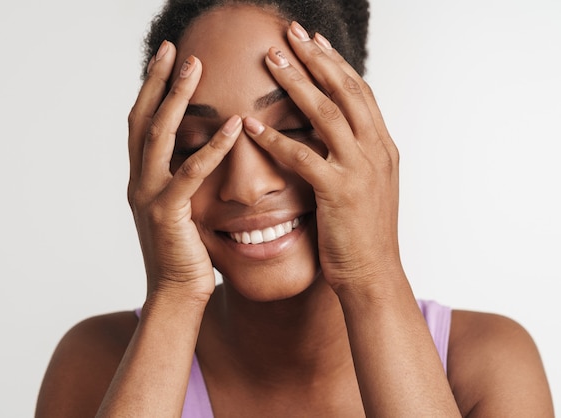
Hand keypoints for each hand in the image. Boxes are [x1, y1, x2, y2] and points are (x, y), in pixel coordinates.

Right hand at [127, 41, 241, 300]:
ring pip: (159, 136)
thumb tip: (200, 156)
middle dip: (156, 81)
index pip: (142, 124)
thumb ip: (182, 181)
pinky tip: (233, 127)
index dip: (151, 90)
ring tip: (194, 68)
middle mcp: (138, 182)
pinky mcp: (167, 214)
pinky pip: (190, 173)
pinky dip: (212, 148)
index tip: (165, 60)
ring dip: (176, 99)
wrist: (175, 294)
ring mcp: (148, 197)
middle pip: (142, 119)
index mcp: (142, 179)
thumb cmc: (184, 254)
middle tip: (173, 49)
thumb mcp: (180, 210)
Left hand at [243, 23, 402, 293]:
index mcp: (383, 147)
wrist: (374, 275)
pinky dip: (275, 138)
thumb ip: (356, 156)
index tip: (314, 41)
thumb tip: (336, 135)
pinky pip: (303, 157)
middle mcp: (377, 151)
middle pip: (345, 91)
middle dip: (317, 59)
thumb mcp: (368, 187)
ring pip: (328, 113)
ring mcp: (361, 170)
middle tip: (291, 33)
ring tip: (271, 60)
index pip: (359, 93)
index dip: (336, 64)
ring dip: (297, 84)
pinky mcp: (340, 192)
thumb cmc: (363, 235)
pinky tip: (251, 125)